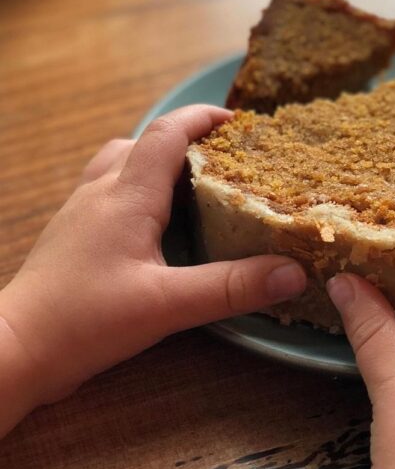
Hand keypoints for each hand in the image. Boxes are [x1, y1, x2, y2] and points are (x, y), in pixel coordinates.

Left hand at [0, 105, 305, 430]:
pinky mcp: (71, 234)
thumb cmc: (84, 321)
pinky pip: (108, 190)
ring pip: (120, 164)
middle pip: (143, 142)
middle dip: (185, 139)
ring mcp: (80, 211)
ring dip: (156, 161)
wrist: (15, 349)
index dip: (203, 119)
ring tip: (190, 184)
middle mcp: (100, 192)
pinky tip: (153, 223)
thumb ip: (231, 287)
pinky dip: (137, 188)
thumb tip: (292, 271)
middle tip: (222, 157)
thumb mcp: (167, 304)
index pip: (167, 134)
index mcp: (126, 196)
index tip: (239, 122)